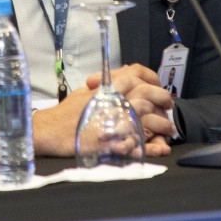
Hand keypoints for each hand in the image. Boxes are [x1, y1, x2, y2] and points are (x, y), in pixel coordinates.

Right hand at [33, 64, 176, 156]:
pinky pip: (143, 143)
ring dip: (163, 125)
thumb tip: (124, 74)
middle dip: (163, 99)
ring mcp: (117, 121)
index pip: (136, 72)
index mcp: (108, 86)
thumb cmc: (66, 113)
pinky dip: (154, 146)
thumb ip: (106, 83)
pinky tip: (160, 148)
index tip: (157, 86)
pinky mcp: (116, 141)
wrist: (52, 132)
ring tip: (168, 130)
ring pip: (151, 118)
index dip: (151, 78)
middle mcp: (115, 100)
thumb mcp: (85, 92)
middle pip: (149, 93)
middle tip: (168, 106)